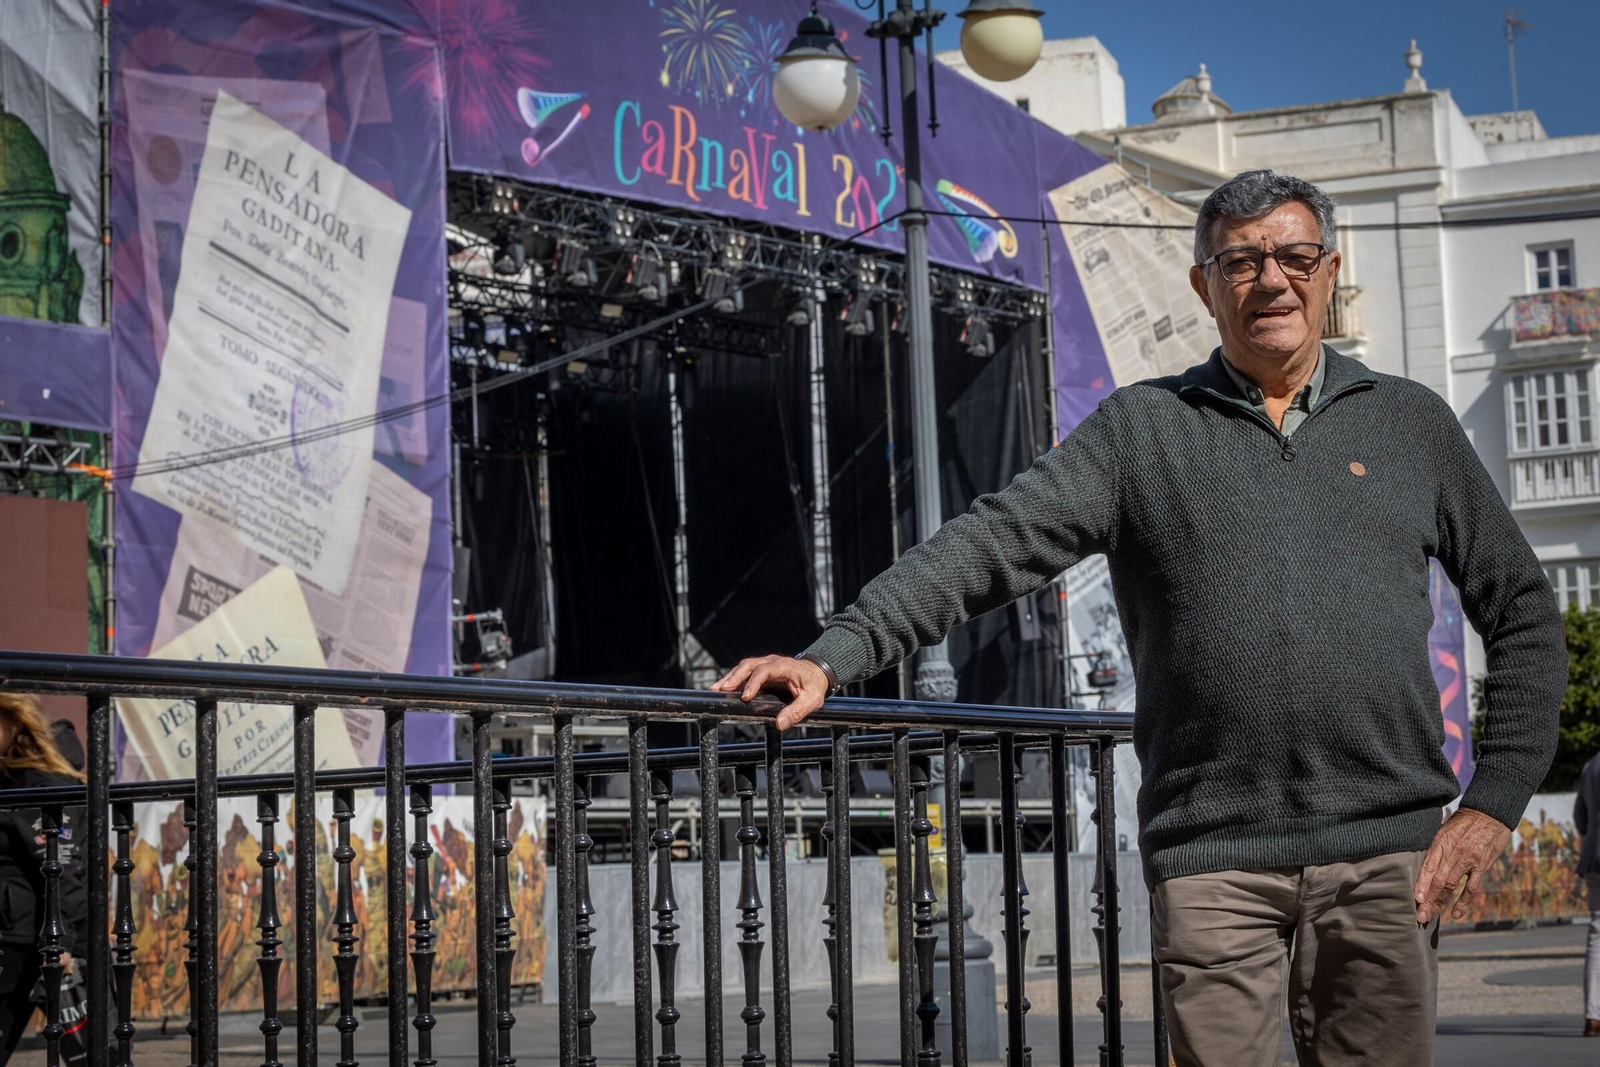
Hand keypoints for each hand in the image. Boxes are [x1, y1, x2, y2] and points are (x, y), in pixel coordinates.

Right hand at [711, 654, 828, 730]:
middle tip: (721, 690)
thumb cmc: (814, 686)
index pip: (765, 670)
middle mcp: (772, 662)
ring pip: (743, 667)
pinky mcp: (760, 671)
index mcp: (785, 666)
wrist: (817, 673)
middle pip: (749, 665)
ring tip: (715, 690)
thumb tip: (779, 724)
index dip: (753, 682)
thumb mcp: (812, 700)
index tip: (745, 697)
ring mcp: (764, 665)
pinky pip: (744, 673)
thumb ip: (797, 711)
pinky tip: (723, 690)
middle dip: (734, 677)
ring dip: (729, 678)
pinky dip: (733, 680)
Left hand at [1413, 807, 1511, 923]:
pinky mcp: (1481, 866)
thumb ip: (1433, 844)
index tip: (1415, 899)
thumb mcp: (1443, 827)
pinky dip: (1463, 901)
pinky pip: (1471, 887)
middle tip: (1419, 916)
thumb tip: (1416, 858)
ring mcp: (1468, 860)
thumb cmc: (1463, 821)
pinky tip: (1455, 914)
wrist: (1489, 813)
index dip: (1421, 884)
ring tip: (1429, 917)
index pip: (1428, 866)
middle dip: (1427, 899)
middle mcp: (1453, 852)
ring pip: (1451, 885)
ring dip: (1439, 902)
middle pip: (1437, 879)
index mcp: (1440, 841)